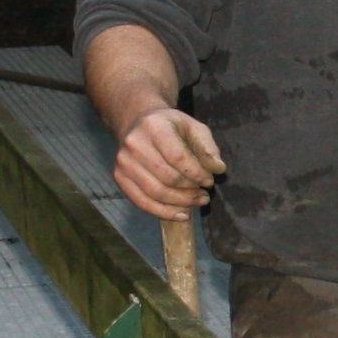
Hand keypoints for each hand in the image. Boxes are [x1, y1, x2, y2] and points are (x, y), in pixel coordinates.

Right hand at [113, 106, 225, 220]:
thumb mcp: (193, 127)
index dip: (196, 174)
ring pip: (155, 193)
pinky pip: (141, 202)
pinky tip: (181, 214)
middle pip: (167, 177)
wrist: (138, 122)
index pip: (177, 157)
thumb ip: (207, 147)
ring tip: (196, 202)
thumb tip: (218, 169)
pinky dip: (163, 212)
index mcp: (154, 127)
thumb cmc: (171, 127)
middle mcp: (134, 144)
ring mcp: (123, 162)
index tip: (209, 181)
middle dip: (190, 190)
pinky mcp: (119, 177)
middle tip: (204, 195)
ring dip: (180, 203)